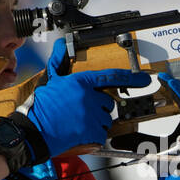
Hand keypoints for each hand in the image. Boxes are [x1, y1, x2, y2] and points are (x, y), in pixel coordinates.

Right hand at [20, 39, 150, 158]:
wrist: (34, 130)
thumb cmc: (41, 106)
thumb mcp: (50, 79)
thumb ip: (59, 61)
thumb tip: (62, 44)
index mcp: (81, 82)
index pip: (112, 77)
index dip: (132, 78)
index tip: (144, 79)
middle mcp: (89, 98)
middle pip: (108, 103)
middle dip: (99, 107)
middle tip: (81, 111)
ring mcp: (92, 116)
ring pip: (106, 119)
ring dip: (97, 122)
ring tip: (78, 122)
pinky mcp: (92, 132)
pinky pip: (102, 134)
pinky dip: (94, 135)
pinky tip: (79, 132)